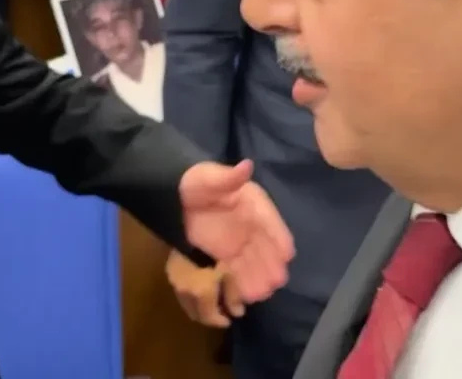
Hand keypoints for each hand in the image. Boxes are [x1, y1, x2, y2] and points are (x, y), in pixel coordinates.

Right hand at [165, 250, 245, 327]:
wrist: (190, 233)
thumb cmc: (214, 252)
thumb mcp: (228, 272)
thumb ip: (233, 294)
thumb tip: (237, 313)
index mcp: (201, 294)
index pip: (208, 316)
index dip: (219, 321)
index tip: (228, 321)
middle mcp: (185, 293)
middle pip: (195, 314)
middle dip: (207, 317)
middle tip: (218, 313)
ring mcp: (175, 283)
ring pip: (186, 304)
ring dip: (197, 307)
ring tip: (209, 301)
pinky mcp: (170, 273)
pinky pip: (180, 292)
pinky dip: (190, 296)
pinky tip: (197, 288)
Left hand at [178, 160, 293, 302]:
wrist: (174, 196)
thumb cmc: (195, 183)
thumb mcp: (209, 178)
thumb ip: (229, 177)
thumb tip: (247, 165)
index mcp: (253, 204)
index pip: (271, 221)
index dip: (279, 237)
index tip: (287, 254)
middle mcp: (252, 225)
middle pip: (266, 247)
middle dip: (272, 265)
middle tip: (276, 282)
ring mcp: (241, 242)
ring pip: (254, 262)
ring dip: (259, 278)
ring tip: (261, 294)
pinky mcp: (227, 255)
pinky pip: (238, 270)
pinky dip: (243, 282)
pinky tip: (246, 297)